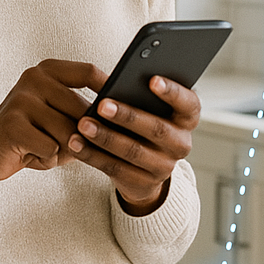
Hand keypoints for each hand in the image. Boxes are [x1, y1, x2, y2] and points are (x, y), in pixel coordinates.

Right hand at [0, 59, 109, 208]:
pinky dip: (46, 159)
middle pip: (82, 109)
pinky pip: (51, 148)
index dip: (110, 89)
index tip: (126, 105)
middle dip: (85, 135)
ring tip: (45, 148)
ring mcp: (21, 99)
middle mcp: (33, 78)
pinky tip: (31, 155)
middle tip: (73, 146)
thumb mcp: (58, 117)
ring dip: (63, 150)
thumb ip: (84, 114)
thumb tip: (120, 119)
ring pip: (68, 132)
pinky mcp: (11, 124)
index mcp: (46, 70)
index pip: (88, 72)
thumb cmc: (31, 136)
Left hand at [65, 75, 199, 214]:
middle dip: (128, 116)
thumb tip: (117, 81)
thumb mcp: (151, 110)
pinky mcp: (142, 183)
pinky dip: (92, 154)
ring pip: (133, 151)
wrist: (145, 170)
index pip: (188, 104)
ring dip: (105, 137)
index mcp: (187, 119)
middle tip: (102, 104)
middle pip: (156, 129)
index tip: (152, 80)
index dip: (172, 92)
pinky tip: (75, 142)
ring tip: (83, 124)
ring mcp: (164, 166)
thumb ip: (142, 97)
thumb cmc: (144, 124)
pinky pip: (114, 168)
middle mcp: (180, 144)